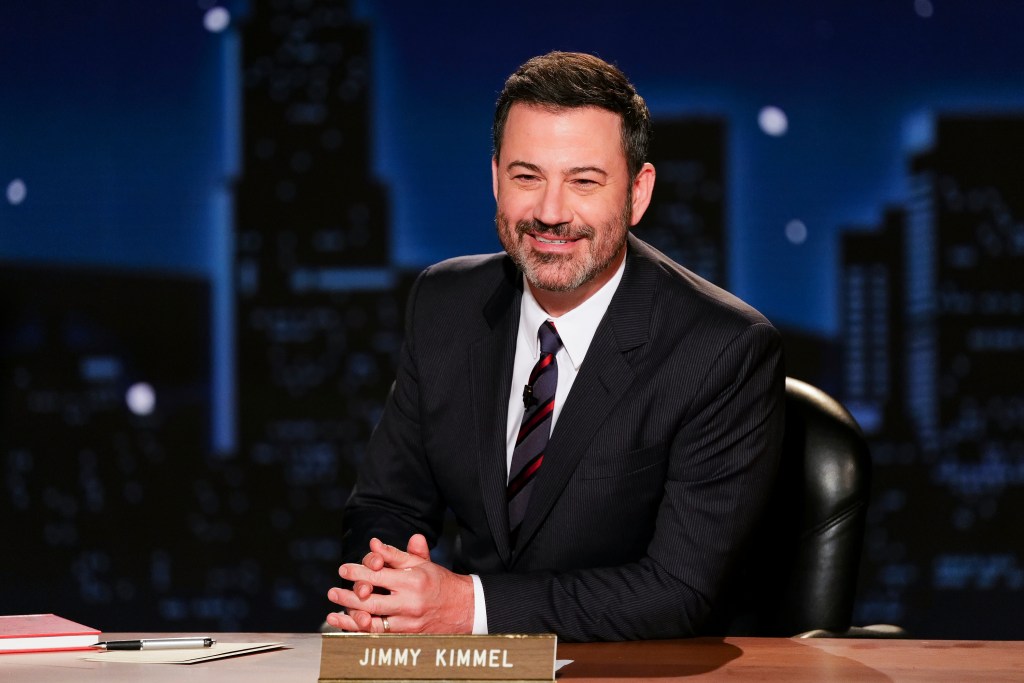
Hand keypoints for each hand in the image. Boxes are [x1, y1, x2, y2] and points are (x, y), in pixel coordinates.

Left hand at [326, 535, 473, 633]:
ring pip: (374, 624)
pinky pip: (380, 637)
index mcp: (413, 581)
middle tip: (332, 591)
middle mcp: (410, 603)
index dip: (359, 571)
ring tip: (334, 613)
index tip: (343, 569)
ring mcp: (409, 623)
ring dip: (351, 619)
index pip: (380, 575)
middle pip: (373, 602)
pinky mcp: (408, 637)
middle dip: (349, 596)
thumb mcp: (421, 563)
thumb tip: (374, 543)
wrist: (463, 608)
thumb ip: (396, 554)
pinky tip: (349, 629)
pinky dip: (362, 633)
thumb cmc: (439, 582)